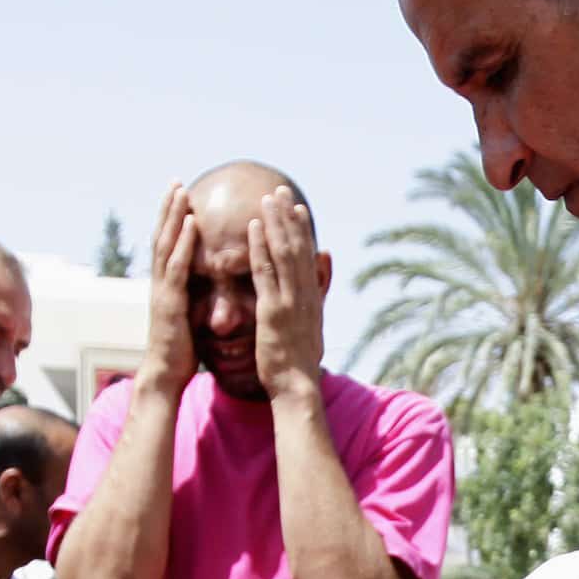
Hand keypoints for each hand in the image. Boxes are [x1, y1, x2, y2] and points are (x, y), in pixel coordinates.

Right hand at [140, 182, 197, 392]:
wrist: (165, 376)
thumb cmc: (180, 352)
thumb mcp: (187, 318)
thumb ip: (191, 299)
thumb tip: (201, 288)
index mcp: (167, 286)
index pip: (168, 245)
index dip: (172, 221)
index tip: (180, 197)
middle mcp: (161, 283)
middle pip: (163, 237)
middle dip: (169, 209)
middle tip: (176, 182)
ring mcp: (163, 291)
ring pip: (166, 245)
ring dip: (174, 216)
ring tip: (181, 192)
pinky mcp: (171, 303)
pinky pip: (178, 267)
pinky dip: (184, 242)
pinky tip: (192, 223)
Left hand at [245, 186, 323, 397]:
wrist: (296, 386)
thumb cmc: (299, 361)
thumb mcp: (312, 324)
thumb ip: (316, 293)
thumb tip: (324, 263)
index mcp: (312, 298)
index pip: (307, 256)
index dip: (302, 229)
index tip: (295, 207)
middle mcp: (304, 295)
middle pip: (297, 248)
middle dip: (288, 218)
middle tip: (280, 191)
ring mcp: (290, 301)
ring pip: (283, 254)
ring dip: (275, 224)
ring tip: (267, 200)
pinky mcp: (273, 311)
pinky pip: (265, 273)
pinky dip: (261, 247)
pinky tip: (254, 228)